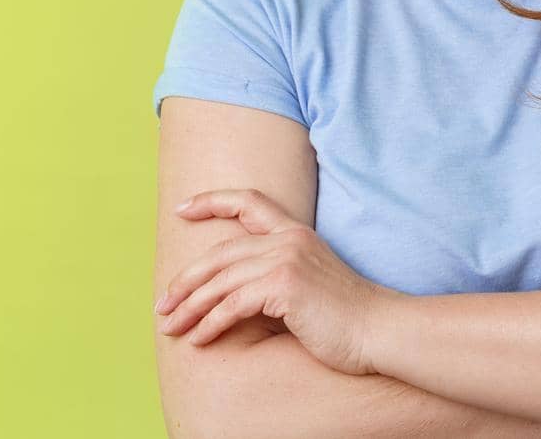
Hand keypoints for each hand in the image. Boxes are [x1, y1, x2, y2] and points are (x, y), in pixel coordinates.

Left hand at [153, 188, 404, 374]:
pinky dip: (210, 324)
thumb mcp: (309, 281)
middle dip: (185, 280)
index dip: (211, 201)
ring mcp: (287, 259)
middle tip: (162, 303)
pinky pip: (232, 305)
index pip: (248, 201)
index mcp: (295, 232)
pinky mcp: (284, 285)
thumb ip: (279, 273)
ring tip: (172, 327)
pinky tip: (199, 339)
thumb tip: (236, 290)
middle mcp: (289, 239)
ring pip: (220, 281)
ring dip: (190, 307)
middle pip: (220, 252)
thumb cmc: (345, 316)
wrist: (377, 329)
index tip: (181, 209)